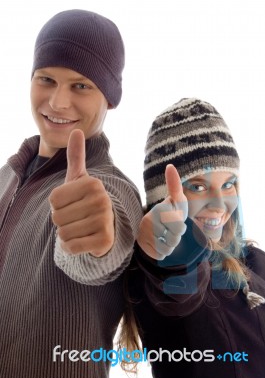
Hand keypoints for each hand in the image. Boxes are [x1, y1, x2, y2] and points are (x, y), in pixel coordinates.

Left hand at [49, 129, 113, 255]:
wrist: (106, 227)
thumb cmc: (86, 201)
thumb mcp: (80, 179)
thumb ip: (76, 157)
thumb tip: (76, 130)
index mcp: (93, 183)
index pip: (53, 199)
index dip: (57, 205)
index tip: (72, 203)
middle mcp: (102, 200)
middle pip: (57, 217)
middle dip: (62, 221)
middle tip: (77, 218)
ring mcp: (105, 221)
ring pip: (63, 233)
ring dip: (67, 234)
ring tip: (81, 228)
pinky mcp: (104, 241)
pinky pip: (71, 247)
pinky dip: (72, 247)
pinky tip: (83, 241)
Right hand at [137, 164, 187, 259]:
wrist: (154, 229)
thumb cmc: (170, 212)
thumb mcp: (176, 200)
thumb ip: (174, 185)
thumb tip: (170, 165)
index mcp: (158, 209)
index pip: (179, 225)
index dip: (180, 226)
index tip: (174, 220)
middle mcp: (149, 221)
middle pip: (175, 237)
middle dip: (176, 236)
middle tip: (170, 230)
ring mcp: (144, 234)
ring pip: (168, 247)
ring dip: (170, 244)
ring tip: (164, 236)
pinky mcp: (143, 247)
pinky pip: (161, 255)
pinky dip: (163, 252)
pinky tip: (158, 243)